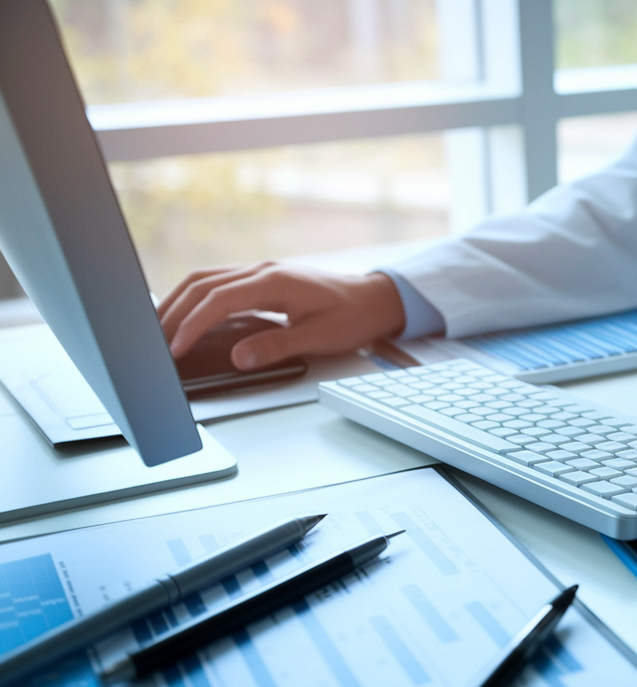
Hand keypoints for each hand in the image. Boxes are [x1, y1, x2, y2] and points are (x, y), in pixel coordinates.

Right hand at [158, 262, 406, 369]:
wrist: (374, 299)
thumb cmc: (351, 317)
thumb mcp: (318, 337)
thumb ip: (277, 347)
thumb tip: (239, 358)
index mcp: (274, 282)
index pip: (219, 301)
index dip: (192, 325)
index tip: (175, 348)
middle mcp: (262, 271)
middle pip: (202, 284)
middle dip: (174, 311)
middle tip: (154, 341)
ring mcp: (261, 272)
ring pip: (206, 279)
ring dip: (179, 301)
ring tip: (160, 328)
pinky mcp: (262, 280)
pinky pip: (219, 284)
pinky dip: (197, 298)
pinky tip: (187, 315)